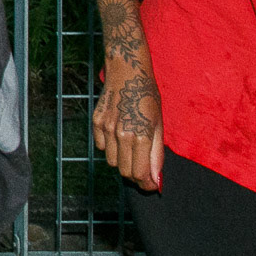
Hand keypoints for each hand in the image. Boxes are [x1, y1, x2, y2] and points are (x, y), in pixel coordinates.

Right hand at [92, 0, 162, 191]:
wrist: (127, 70)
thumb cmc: (148, 95)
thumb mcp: (159, 123)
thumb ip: (157, 152)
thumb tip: (156, 177)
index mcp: (141, 135)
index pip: (140, 173)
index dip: (147, 184)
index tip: (152, 185)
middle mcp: (121, 135)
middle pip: (125, 171)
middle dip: (136, 176)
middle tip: (145, 172)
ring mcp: (105, 129)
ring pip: (111, 161)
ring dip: (123, 162)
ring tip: (133, 151)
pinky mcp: (95, 122)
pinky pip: (101, 147)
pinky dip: (111, 148)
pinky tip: (120, 137)